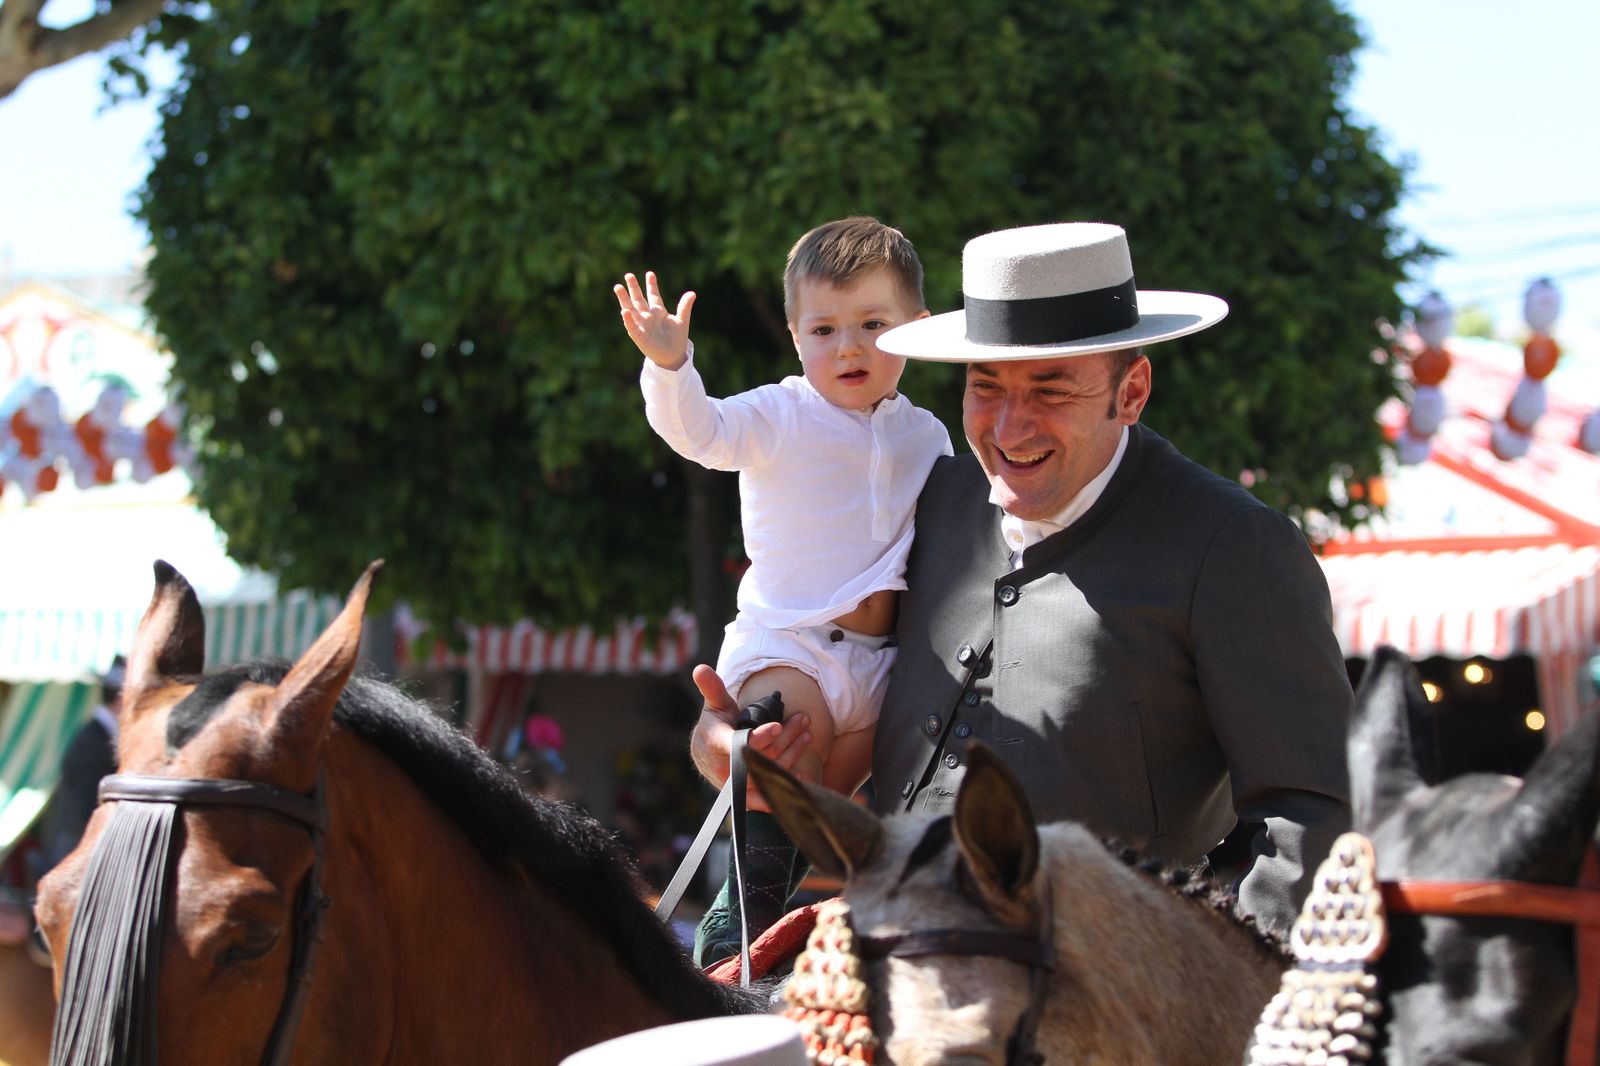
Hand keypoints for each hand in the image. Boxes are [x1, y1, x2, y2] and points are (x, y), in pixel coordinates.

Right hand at [614, 270, 695, 369]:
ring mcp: (642, 325)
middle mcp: (648, 316)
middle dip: (634, 288)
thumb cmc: (677, 339)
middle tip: (629, 275)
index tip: (650, 273)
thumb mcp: (682, 320)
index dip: (651, 285)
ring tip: (618, 287)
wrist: (674, 356)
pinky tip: (625, 310)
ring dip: (624, 299)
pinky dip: (628, 319)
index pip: (653, 295)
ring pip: (631, 310)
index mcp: (658, 311)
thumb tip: (692, 293)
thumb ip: (685, 306)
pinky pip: (632, 326)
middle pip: (639, 299)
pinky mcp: (639, 336)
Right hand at [688, 664, 810, 812]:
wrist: (708, 757)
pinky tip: (805, 773)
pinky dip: (787, 782)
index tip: (776, 726)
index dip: (759, 737)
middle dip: (786, 736)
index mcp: (715, 744)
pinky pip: (771, 790)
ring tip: (806, 733)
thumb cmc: (715, 727)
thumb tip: (700, 669)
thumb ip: (712, 688)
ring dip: (792, 752)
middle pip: (762, 754)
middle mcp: (726, 768)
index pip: (739, 743)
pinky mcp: (749, 794)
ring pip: (770, 768)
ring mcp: (739, 783)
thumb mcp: (714, 706)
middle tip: (803, 719)